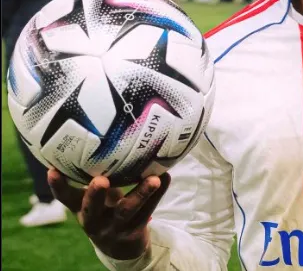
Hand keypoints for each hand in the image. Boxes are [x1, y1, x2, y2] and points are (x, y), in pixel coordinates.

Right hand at [48, 169, 170, 259]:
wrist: (122, 247)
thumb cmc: (107, 211)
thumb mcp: (98, 199)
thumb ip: (99, 176)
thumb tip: (109, 139)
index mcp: (82, 209)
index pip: (66, 198)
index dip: (58, 186)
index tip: (52, 170)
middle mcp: (94, 220)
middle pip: (92, 209)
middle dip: (95, 195)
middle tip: (100, 180)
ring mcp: (114, 228)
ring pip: (127, 211)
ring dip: (141, 193)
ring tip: (154, 179)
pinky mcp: (134, 231)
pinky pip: (148, 211)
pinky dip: (158, 194)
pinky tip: (166, 177)